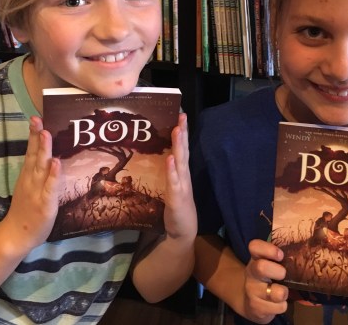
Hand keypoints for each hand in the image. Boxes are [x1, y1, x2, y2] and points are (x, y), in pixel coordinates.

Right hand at [2, 116, 61, 251]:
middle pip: (34, 155)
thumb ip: (39, 171)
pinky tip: (56, 163)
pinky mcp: (45, 203)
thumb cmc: (27, 209)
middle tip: (38, 119)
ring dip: (44, 150)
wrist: (17, 235)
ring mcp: (37, 191)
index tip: (36, 117)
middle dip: (37, 137)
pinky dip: (53, 175)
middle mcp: (31, 180)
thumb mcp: (31, 186)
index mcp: (28, 175)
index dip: (33, 135)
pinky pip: (50, 187)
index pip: (31, 151)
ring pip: (41, 168)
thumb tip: (50, 154)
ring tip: (47, 134)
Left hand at [163, 113, 196, 240]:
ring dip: (179, 146)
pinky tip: (170, 159)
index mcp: (182, 174)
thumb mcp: (172, 188)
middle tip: (182, 116)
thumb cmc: (176, 209)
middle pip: (184, 151)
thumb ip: (169, 173)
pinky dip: (172, 170)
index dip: (183, 133)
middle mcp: (184, 177)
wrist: (182, 232)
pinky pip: (174, 182)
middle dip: (183, 133)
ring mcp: (182, 187)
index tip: (181, 115)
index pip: (183, 150)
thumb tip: (163, 156)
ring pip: (180, 163)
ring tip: (177, 130)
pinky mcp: (177, 198)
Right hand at [243, 239, 288, 323]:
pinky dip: (282, 306)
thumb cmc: (267, 279)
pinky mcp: (256, 307)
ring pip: (275, 293)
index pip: (255, 246)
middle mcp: (251, 272)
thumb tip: (307, 245)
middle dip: (278, 272)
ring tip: (283, 292)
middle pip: (261, 268)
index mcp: (256, 258)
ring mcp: (252, 291)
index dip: (268, 249)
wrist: (250, 303)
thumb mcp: (270, 265)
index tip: (281, 255)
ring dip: (284, 293)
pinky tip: (277, 303)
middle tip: (283, 274)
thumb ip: (282, 257)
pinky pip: (278, 307)